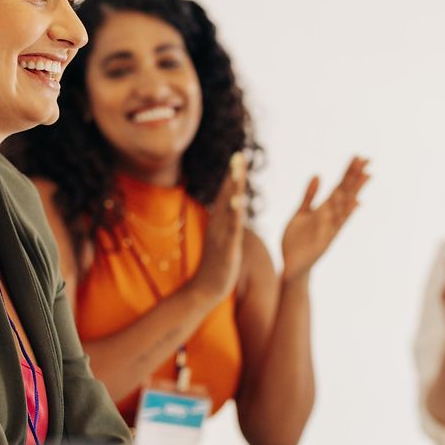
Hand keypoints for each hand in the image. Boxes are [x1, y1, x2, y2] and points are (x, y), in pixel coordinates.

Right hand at [189, 152, 247, 303]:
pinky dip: (234, 215)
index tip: (239, 156)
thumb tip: (231, 210)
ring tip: (239, 171)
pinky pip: (231, 230)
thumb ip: (226, 224)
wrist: (205, 290)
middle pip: (226, 195)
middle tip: (239, 155)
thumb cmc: (217, 265)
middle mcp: (218, 225)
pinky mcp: (226, 249)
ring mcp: (221, 236)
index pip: (226, 194)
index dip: (232, 176)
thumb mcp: (222, 239)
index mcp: (218, 223)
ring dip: (233, 189)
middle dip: (233, 175)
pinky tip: (238, 202)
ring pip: (228, 209)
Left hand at [280, 156, 369, 280]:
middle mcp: (330, 216)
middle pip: (345, 192)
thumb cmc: (296, 242)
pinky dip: (347, 213)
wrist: (291, 266)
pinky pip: (338, 223)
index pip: (339, 186)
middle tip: (367, 159)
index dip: (348, 172)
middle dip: (355, 176)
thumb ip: (309, 196)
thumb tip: (318, 174)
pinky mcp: (326, 239)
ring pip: (345, 205)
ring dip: (355, 190)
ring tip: (366, 175)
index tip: (358, 157)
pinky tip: (356, 202)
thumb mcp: (301, 214)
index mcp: (324, 209)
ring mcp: (330, 227)